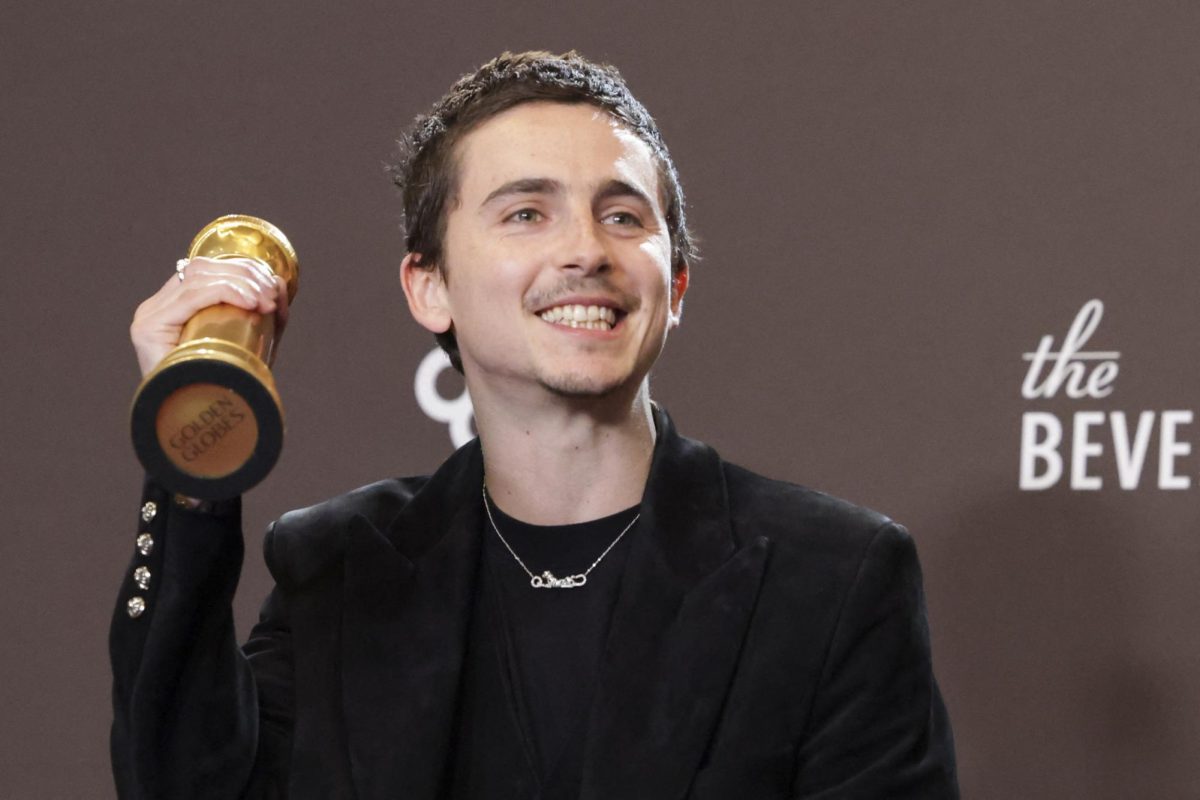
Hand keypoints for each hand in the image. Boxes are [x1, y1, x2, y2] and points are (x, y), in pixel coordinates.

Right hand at [130, 257, 289, 376]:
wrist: (197, 423)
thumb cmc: (224, 385)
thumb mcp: (254, 343)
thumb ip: (267, 315)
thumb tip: (279, 282)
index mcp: (175, 306)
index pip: (208, 271)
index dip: (242, 269)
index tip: (272, 287)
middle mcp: (158, 307)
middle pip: (203, 269)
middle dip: (244, 274)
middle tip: (271, 296)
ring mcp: (150, 315)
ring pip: (198, 278)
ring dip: (240, 283)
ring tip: (265, 302)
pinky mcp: (149, 326)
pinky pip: (191, 296)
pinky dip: (225, 292)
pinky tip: (250, 302)